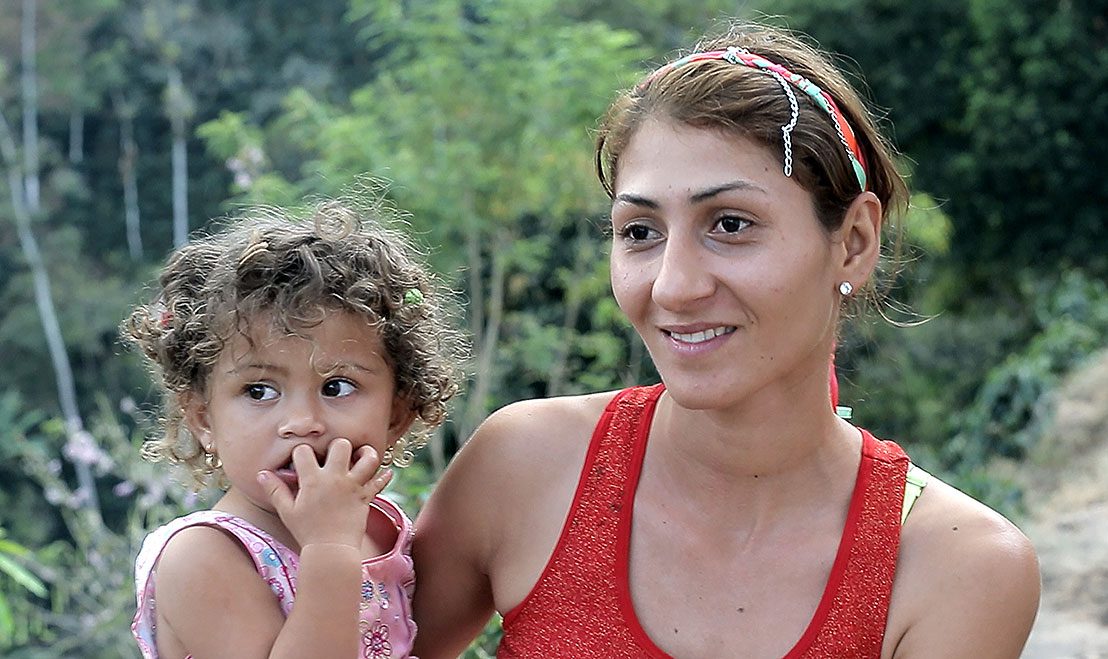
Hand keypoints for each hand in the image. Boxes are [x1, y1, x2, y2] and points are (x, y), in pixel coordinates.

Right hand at [257, 439, 391, 549]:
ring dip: (366, 455)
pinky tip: (384, 473)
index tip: (302, 462)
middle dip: (338, 446)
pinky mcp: (366, 496)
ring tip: (360, 458)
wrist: (331, 551)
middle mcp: (335, 478)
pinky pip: (380, 481)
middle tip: (335, 456)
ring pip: (368, 458)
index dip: (302, 453)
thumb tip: (262, 474)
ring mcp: (353, 486)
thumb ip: (275, 490)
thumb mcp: (287, 511)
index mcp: (313, 480)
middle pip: (341, 445)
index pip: (305, 451)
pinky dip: (383, 477)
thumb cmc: (306, 531)